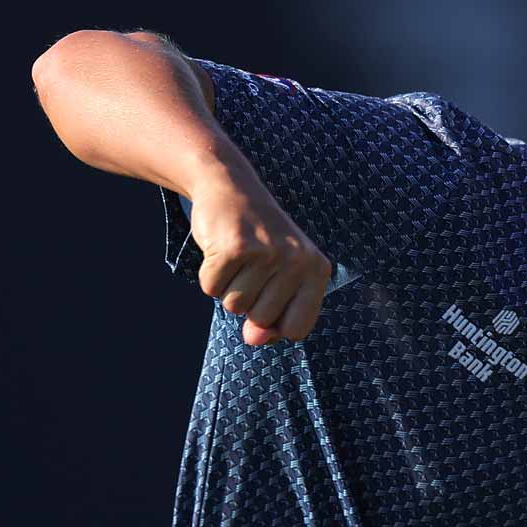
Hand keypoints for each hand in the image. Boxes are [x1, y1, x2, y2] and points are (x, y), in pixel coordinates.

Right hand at [189, 170, 332, 344]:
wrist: (231, 186)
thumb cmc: (259, 241)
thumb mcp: (278, 277)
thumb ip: (272, 316)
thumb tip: (254, 339)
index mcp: (317, 271)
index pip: (297, 330)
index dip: (275, 326)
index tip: (270, 301)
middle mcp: (297, 261)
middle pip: (261, 319)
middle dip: (248, 301)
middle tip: (251, 267)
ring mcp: (266, 253)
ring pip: (234, 306)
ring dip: (228, 287)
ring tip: (238, 257)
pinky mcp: (235, 247)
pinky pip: (211, 288)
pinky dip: (209, 274)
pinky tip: (220, 249)